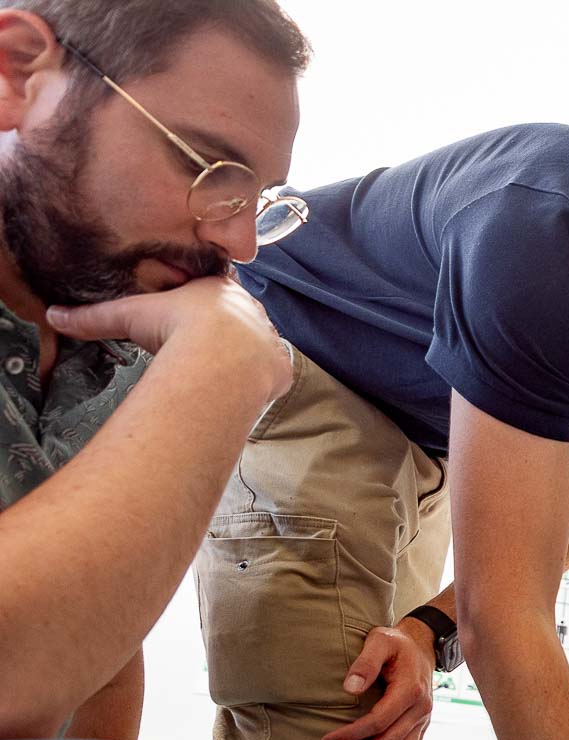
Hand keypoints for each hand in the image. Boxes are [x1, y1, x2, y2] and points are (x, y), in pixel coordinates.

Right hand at [46, 276, 291, 402]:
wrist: (220, 355)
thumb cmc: (174, 326)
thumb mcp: (129, 317)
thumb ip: (94, 317)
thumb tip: (53, 315)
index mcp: (218, 289)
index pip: (212, 291)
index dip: (200, 306)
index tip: (190, 319)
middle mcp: (251, 309)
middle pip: (238, 317)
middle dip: (225, 330)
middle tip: (205, 348)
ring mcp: (269, 338)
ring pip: (258, 344)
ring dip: (244, 355)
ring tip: (224, 370)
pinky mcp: (280, 366)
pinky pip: (271, 372)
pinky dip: (258, 380)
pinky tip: (245, 387)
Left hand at [324, 619, 437, 739]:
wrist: (423, 644)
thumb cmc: (397, 643)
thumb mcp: (380, 642)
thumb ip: (365, 663)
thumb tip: (349, 689)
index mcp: (410, 691)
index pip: (379, 720)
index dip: (353, 733)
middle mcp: (420, 709)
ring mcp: (423, 720)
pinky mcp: (422, 725)